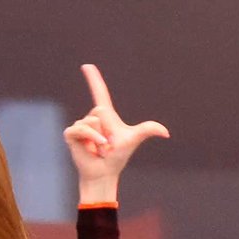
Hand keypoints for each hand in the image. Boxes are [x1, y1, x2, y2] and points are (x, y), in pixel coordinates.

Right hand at [64, 64, 168, 205]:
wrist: (104, 173)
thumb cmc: (118, 158)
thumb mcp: (133, 140)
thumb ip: (148, 130)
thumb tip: (166, 133)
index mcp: (106, 116)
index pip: (100, 92)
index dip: (94, 79)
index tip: (87, 66)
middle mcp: (92, 118)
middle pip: (99, 109)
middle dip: (107, 127)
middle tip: (108, 143)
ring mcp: (80, 126)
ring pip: (91, 121)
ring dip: (100, 137)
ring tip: (101, 148)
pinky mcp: (71, 135)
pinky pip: (81, 128)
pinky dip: (91, 138)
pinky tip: (92, 149)